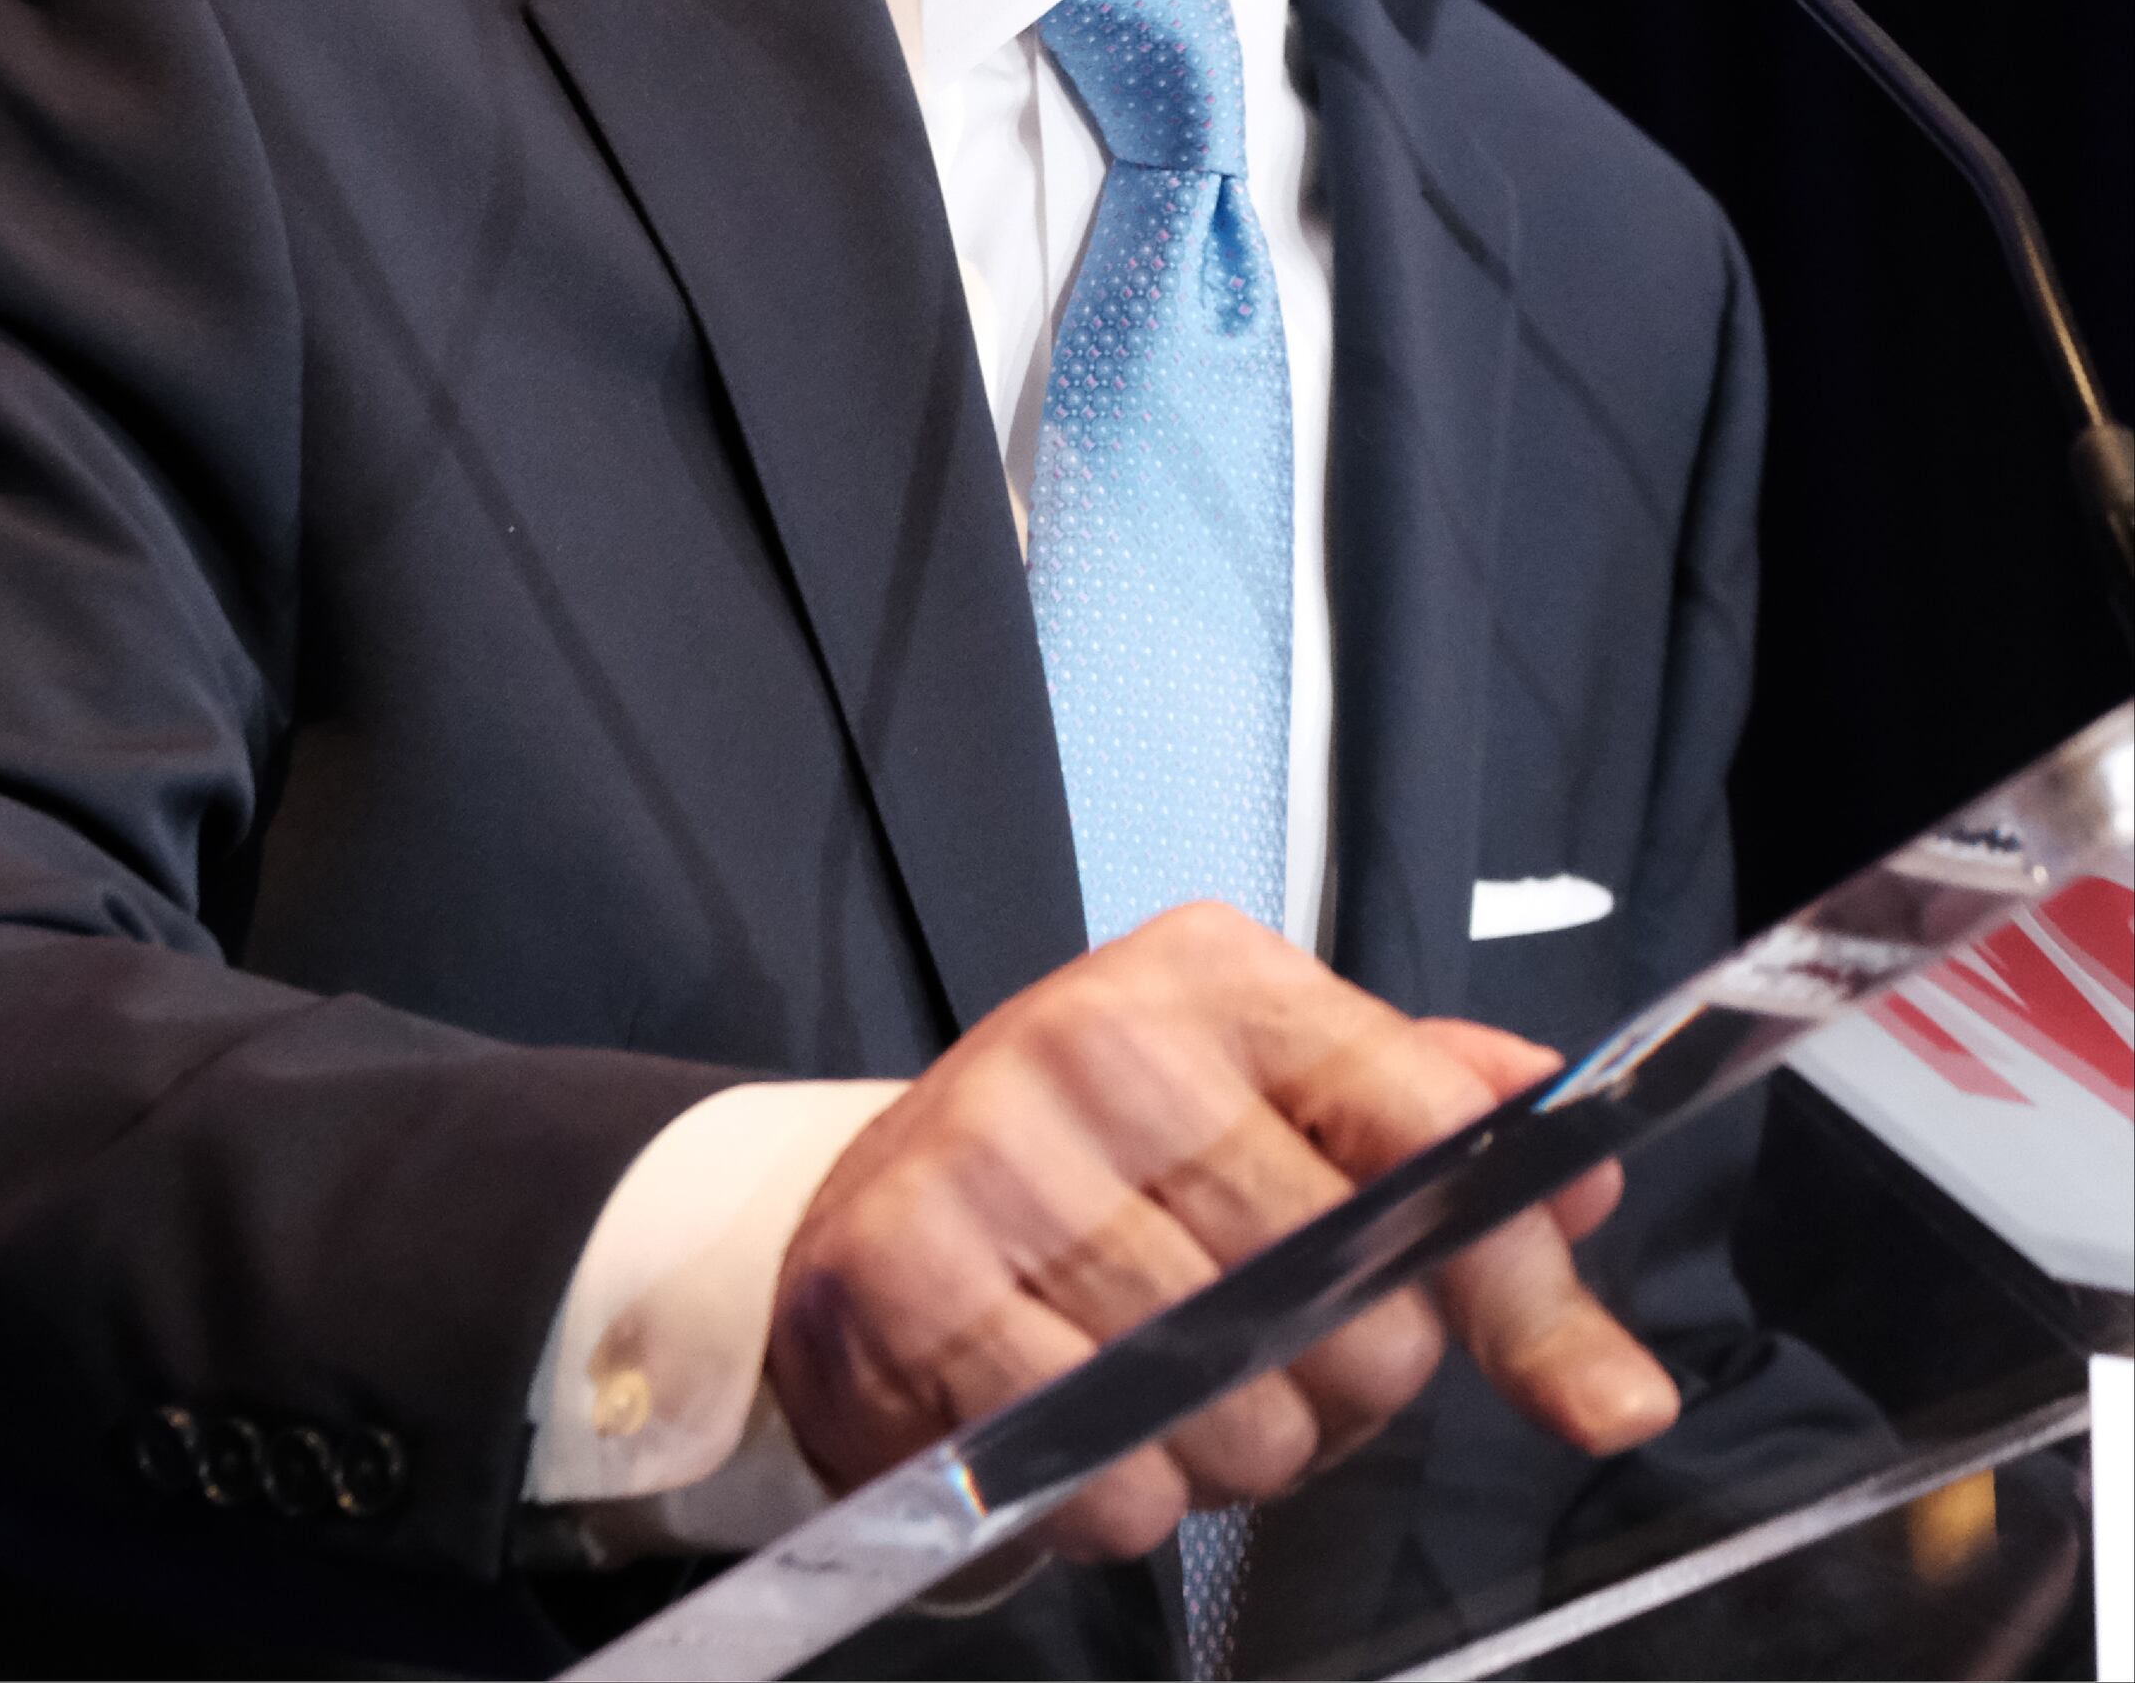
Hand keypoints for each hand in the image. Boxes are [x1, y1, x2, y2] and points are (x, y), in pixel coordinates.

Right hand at [764, 902, 1675, 1564]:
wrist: (884, 1212)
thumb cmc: (1114, 1175)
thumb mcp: (1288, 1132)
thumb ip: (1451, 1165)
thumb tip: (1589, 1186)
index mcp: (1212, 978)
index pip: (1427, 1123)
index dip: (1503, 1266)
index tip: (1547, 1364)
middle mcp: (1092, 1033)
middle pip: (1339, 1286)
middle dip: (1341, 1380)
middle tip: (1274, 1364)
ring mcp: (985, 1142)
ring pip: (1222, 1392)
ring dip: (1228, 1450)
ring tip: (1171, 1397)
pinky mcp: (903, 1262)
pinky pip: (1097, 1457)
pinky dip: (1121, 1495)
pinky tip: (1089, 1437)